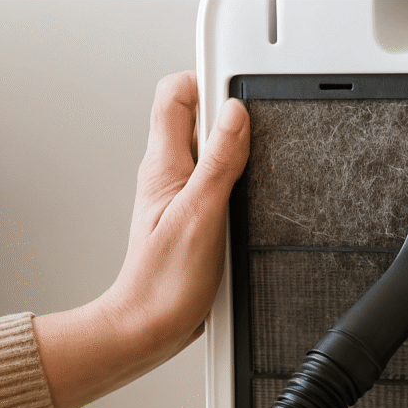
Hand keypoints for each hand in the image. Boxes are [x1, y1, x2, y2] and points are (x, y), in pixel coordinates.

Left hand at [33, 71, 249, 407]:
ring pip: (213, 155)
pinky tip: (250, 204)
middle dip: (231, 117)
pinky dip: (239, 186)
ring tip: (255, 168)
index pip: (175, 94)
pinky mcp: (196, 221)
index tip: (239, 89)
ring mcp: (182, 199)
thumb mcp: (200, 215)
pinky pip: (219, 187)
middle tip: (256, 131)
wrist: (150, 327)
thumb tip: (234, 116)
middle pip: (198, 120)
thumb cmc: (163, 283)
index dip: (207, 80)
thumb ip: (219, 162)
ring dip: (238, 154)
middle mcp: (169, 177)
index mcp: (163, 166)